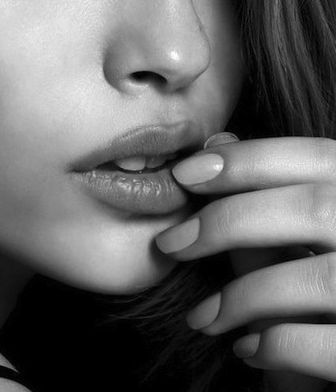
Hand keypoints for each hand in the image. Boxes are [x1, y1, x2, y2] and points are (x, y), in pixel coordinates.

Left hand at [156, 135, 335, 388]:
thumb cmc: (322, 288)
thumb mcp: (303, 240)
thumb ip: (265, 198)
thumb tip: (217, 144)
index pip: (318, 157)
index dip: (248, 159)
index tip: (184, 173)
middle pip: (314, 208)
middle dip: (228, 221)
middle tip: (171, 242)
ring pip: (316, 277)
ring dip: (241, 296)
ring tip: (202, 316)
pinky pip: (328, 345)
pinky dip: (276, 344)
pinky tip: (247, 348)